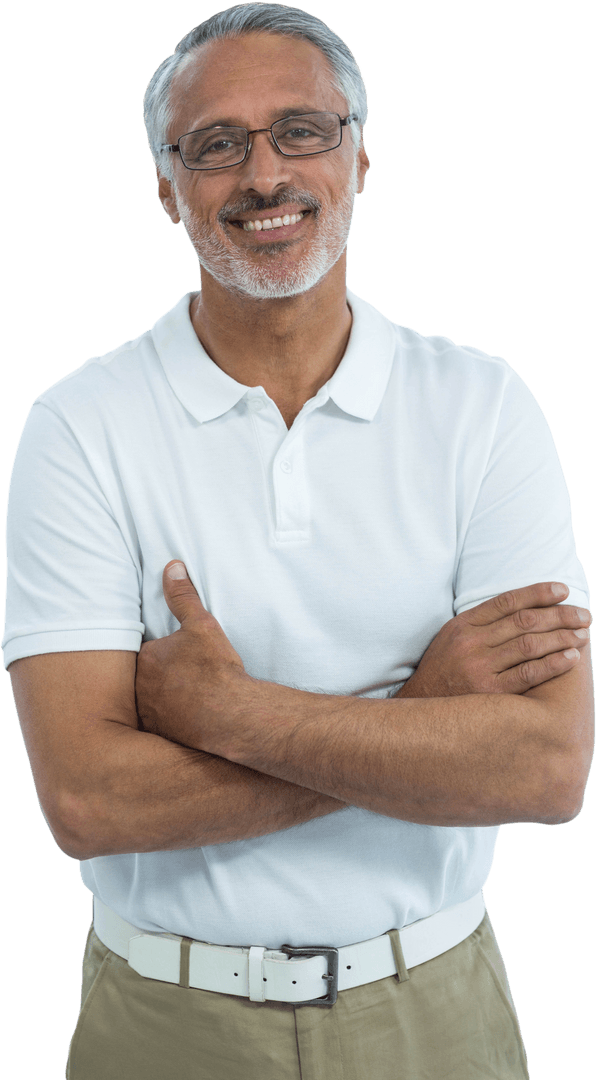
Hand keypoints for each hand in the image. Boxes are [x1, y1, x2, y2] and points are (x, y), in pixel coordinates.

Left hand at [135, 561, 248, 750]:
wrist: (231, 715)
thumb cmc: (216, 669)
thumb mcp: (202, 625)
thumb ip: (183, 597)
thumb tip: (172, 567)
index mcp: (145, 659)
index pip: (147, 652)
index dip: (164, 654)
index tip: (180, 657)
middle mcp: (138, 689)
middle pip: (144, 678)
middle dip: (159, 678)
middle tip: (184, 679)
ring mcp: (147, 714)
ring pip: (150, 702)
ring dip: (162, 700)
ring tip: (187, 699)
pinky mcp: (160, 736)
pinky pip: (160, 725)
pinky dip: (171, 721)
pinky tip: (188, 719)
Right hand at [394, 582, 591, 698]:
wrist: (419, 711)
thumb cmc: (442, 674)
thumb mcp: (451, 639)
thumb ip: (480, 624)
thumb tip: (521, 609)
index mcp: (463, 626)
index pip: (507, 601)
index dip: (538, 593)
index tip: (563, 590)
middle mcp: (471, 644)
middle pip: (524, 621)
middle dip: (559, 615)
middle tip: (584, 615)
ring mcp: (480, 668)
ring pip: (529, 645)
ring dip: (562, 637)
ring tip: (582, 634)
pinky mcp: (489, 693)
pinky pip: (528, 674)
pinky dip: (553, 664)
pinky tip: (571, 657)